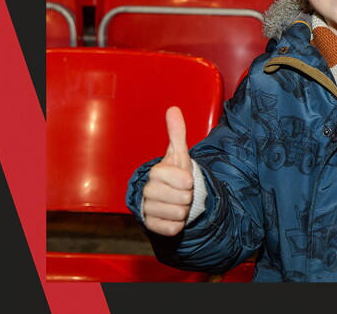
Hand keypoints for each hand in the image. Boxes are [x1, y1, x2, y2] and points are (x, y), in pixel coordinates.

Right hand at [142, 106, 194, 235]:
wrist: (171, 197)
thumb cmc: (176, 175)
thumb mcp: (180, 154)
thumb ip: (177, 133)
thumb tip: (173, 109)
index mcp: (155, 173)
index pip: (182, 179)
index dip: (188, 180)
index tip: (185, 179)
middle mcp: (148, 191)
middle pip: (182, 198)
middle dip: (188, 196)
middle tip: (182, 193)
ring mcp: (148, 209)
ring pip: (178, 214)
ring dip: (184, 210)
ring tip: (178, 203)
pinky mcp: (150, 226)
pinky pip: (172, 228)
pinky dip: (178, 224)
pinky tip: (173, 216)